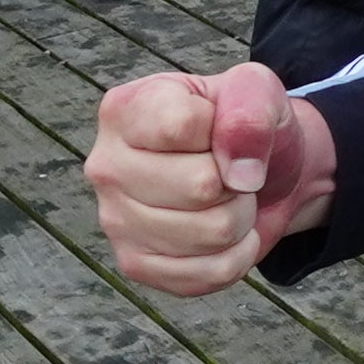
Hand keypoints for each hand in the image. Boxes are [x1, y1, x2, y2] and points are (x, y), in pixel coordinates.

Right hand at [86, 64, 338, 293]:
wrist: (255, 174)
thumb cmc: (243, 127)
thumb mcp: (256, 91)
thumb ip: (249, 111)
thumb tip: (238, 174)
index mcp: (125, 110)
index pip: (183, 125)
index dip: (225, 130)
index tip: (221, 128)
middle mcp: (106, 165)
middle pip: (200, 186)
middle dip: (238, 180)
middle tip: (230, 171)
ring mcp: (115, 220)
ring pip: (212, 232)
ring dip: (242, 216)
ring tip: (227, 198)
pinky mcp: (136, 265)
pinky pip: (212, 273)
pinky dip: (240, 253)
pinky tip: (226, 233)